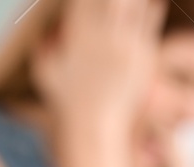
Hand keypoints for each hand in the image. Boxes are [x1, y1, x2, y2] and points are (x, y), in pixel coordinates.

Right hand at [32, 0, 167, 139]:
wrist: (93, 127)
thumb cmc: (65, 102)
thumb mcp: (44, 74)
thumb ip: (43, 48)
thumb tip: (49, 31)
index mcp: (79, 36)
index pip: (85, 0)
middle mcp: (103, 38)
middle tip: (114, 0)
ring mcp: (125, 46)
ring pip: (135, 4)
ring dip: (132, 1)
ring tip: (128, 3)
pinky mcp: (142, 55)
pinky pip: (150, 23)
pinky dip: (150, 11)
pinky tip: (150, 6)